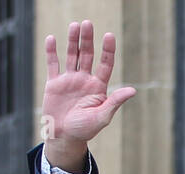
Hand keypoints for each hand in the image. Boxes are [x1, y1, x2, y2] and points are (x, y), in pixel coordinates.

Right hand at [42, 21, 135, 166]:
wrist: (64, 138)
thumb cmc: (84, 130)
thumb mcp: (102, 117)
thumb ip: (115, 102)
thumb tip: (132, 90)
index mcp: (97, 87)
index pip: (105, 64)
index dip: (108, 50)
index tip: (109, 36)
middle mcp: (84, 80)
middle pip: (87, 54)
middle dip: (87, 39)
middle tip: (87, 24)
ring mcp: (69, 80)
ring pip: (71, 55)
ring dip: (72, 41)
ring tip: (75, 26)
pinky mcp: (54, 83)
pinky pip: (53, 64)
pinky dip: (52, 52)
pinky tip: (52, 39)